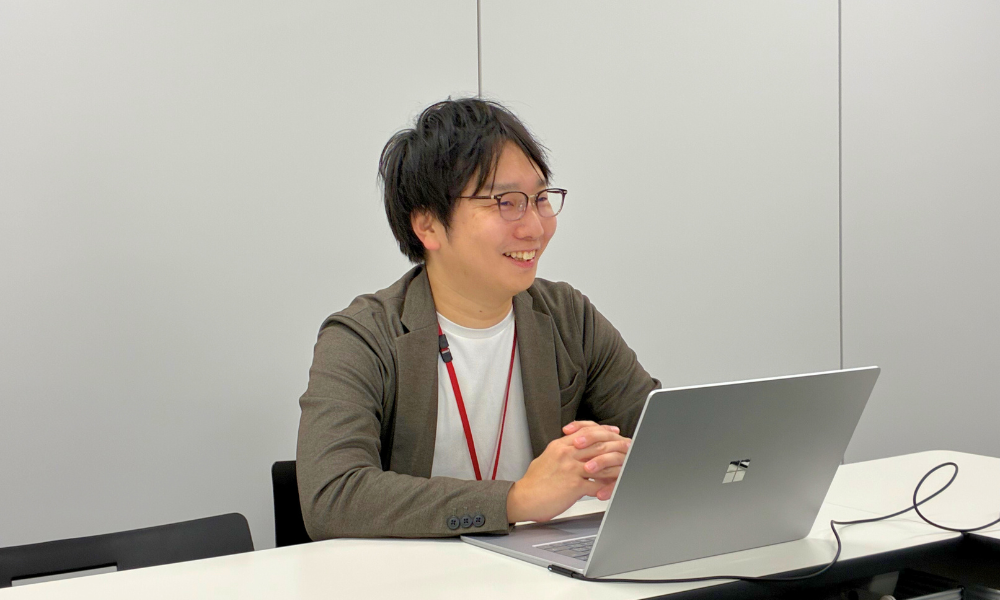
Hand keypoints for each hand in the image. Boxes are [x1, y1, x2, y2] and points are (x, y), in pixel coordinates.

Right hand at [506, 422, 630, 523]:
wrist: (523, 498)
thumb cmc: (533, 482)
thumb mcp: (546, 458)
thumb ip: (561, 451)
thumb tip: (573, 449)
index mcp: (560, 446)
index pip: (586, 432)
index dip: (603, 432)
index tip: (613, 433)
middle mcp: (567, 454)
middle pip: (598, 444)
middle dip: (616, 446)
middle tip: (627, 447)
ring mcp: (571, 469)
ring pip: (601, 463)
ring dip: (616, 466)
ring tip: (626, 467)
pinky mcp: (574, 486)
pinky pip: (597, 484)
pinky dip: (608, 487)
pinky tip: (613, 488)